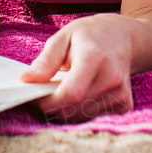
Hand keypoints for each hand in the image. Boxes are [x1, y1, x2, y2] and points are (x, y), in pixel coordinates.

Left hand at [20, 14, 134, 122]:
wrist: (124, 38)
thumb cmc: (90, 35)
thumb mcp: (63, 37)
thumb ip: (45, 61)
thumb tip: (27, 80)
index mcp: (94, 58)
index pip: (71, 93)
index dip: (49, 102)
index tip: (35, 98)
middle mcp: (111, 78)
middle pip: (75, 108)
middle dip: (54, 107)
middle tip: (45, 93)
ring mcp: (121, 93)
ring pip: (82, 116)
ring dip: (67, 109)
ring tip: (64, 89)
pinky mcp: (125, 104)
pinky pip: (94, 117)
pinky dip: (81, 110)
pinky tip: (82, 93)